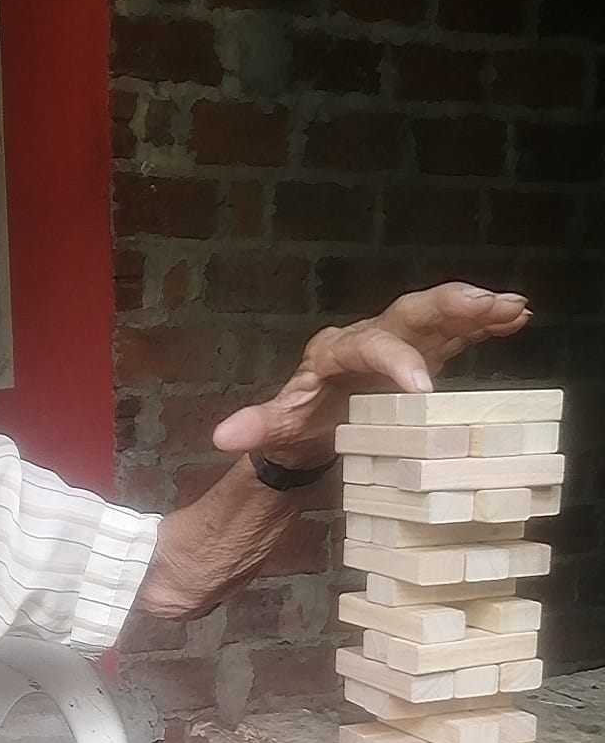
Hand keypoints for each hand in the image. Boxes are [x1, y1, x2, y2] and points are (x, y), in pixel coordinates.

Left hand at [211, 283, 531, 469]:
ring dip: (475, 309)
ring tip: (515, 307)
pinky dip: (483, 326)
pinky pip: (454, 335)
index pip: (366, 347)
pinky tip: (518, 318)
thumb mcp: (276, 428)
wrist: (311, 425)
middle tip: (486, 305)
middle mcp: (368, 338)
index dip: (395, 362)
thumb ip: (257, 427)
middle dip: (448, 307)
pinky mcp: (421, 355)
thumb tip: (224, 437)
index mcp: (334, 353)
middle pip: (408, 312)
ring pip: (437, 316)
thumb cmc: (296, 424)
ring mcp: (399, 344)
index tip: (422, 388)